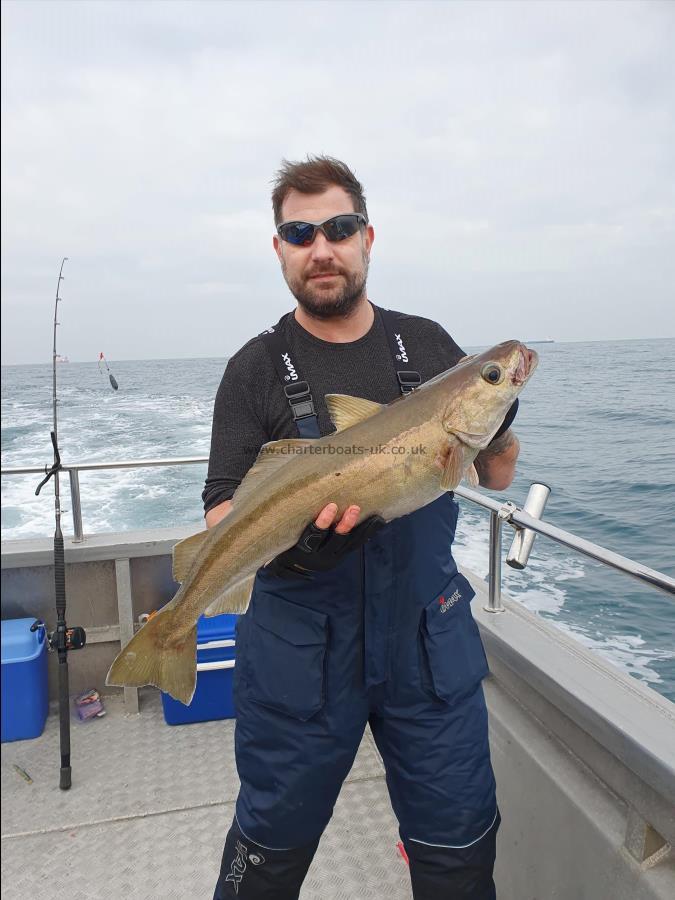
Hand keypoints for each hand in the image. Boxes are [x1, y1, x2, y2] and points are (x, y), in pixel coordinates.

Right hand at [264, 502, 385, 578]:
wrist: (291, 569)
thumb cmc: (286, 545)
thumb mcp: (285, 536)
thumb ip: (294, 521)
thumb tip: (300, 494)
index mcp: (302, 550)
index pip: (313, 535)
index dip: (323, 522)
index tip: (331, 507)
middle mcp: (319, 557)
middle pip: (335, 540)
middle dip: (346, 524)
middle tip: (355, 508)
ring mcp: (332, 558)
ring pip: (348, 544)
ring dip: (361, 529)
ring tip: (375, 517)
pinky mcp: (340, 557)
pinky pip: (354, 545)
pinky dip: (365, 534)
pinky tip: (377, 524)